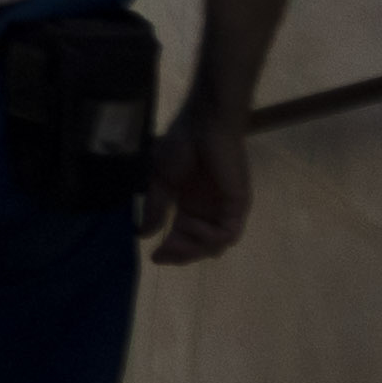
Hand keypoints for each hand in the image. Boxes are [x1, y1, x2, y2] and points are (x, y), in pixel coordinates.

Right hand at [147, 111, 254, 264]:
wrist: (204, 125)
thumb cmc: (181, 145)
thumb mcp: (160, 180)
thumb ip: (156, 207)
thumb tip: (144, 234)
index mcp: (190, 205)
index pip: (182, 236)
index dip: (170, 250)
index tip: (152, 256)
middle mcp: (208, 211)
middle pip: (199, 247)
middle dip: (180, 254)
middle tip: (163, 254)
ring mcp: (224, 209)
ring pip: (214, 245)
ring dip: (194, 249)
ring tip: (175, 242)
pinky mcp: (237, 205)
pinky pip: (227, 234)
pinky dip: (209, 238)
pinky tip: (192, 228)